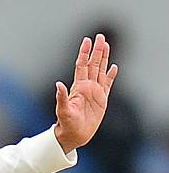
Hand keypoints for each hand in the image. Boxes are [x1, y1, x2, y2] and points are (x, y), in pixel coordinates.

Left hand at [54, 34, 117, 152]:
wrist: (74, 135)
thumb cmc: (66, 124)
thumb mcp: (63, 111)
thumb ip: (61, 97)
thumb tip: (58, 84)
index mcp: (78, 87)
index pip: (82, 65)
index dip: (84, 53)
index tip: (87, 40)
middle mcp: (87, 87)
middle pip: (93, 64)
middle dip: (96, 50)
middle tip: (100, 37)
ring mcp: (95, 92)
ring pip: (101, 70)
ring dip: (104, 58)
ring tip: (106, 45)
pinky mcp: (102, 100)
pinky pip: (108, 84)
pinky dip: (111, 75)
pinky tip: (114, 67)